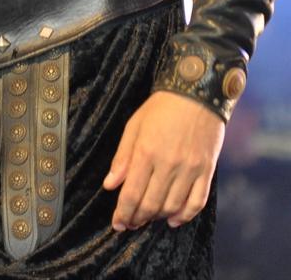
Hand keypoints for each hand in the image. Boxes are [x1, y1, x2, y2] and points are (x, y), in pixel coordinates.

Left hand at [103, 90, 224, 230]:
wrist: (197, 92)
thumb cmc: (161, 107)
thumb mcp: (134, 125)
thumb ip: (122, 157)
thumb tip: (110, 185)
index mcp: (146, 152)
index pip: (131, 194)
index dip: (123, 213)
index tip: (117, 224)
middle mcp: (168, 164)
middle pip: (151, 204)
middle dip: (137, 218)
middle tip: (130, 223)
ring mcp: (190, 169)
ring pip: (172, 207)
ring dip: (158, 218)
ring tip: (148, 218)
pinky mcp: (207, 170)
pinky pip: (197, 202)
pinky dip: (185, 216)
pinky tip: (174, 219)